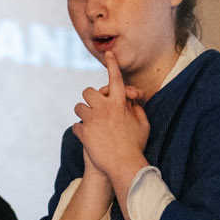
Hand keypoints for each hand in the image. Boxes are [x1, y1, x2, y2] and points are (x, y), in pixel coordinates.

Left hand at [73, 55, 149, 191]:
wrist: (124, 166)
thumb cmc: (136, 146)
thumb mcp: (143, 125)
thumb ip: (137, 110)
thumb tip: (132, 101)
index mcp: (119, 104)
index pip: (115, 79)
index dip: (112, 64)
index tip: (108, 53)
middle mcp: (103, 109)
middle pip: (89, 91)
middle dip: (90, 98)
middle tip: (95, 108)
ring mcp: (92, 121)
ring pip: (79, 108)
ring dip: (84, 114)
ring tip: (91, 124)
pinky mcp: (83, 133)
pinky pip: (76, 126)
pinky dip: (81, 132)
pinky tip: (89, 139)